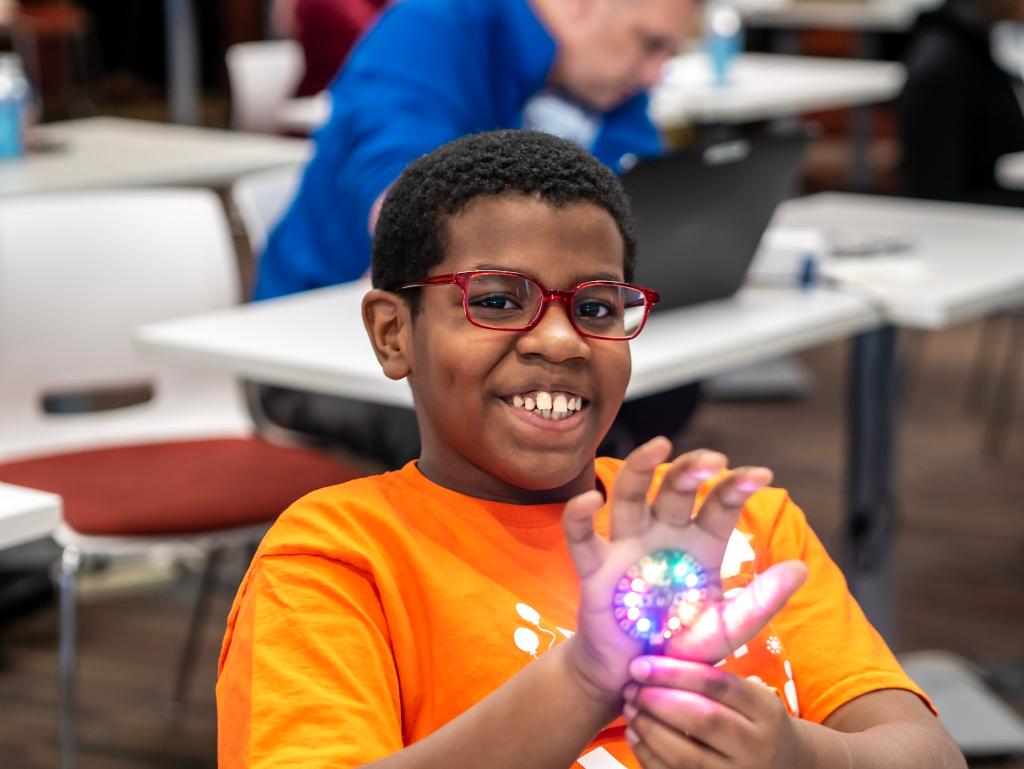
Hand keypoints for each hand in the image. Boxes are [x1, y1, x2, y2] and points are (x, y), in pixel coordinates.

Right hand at [562, 437, 807, 700]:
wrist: (635, 678)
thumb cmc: (681, 648)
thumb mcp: (727, 630)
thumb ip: (760, 602)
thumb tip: (800, 568)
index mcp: (700, 545)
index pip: (720, 504)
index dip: (738, 486)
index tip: (761, 475)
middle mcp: (664, 535)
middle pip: (675, 489)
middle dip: (693, 470)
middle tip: (713, 460)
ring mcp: (627, 547)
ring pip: (631, 496)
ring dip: (642, 468)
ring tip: (659, 445)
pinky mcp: (594, 569)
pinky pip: (582, 536)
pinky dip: (580, 515)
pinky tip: (590, 499)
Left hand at [623, 657, 808, 768]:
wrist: (784, 765)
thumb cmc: (754, 721)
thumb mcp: (751, 696)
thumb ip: (714, 678)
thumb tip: (659, 651)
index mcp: (765, 710)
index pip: (718, 685)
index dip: (675, 672)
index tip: (641, 664)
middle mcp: (755, 746)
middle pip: (702, 720)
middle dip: (658, 700)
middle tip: (631, 687)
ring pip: (684, 754)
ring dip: (648, 727)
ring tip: (630, 707)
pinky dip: (647, 754)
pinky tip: (635, 733)